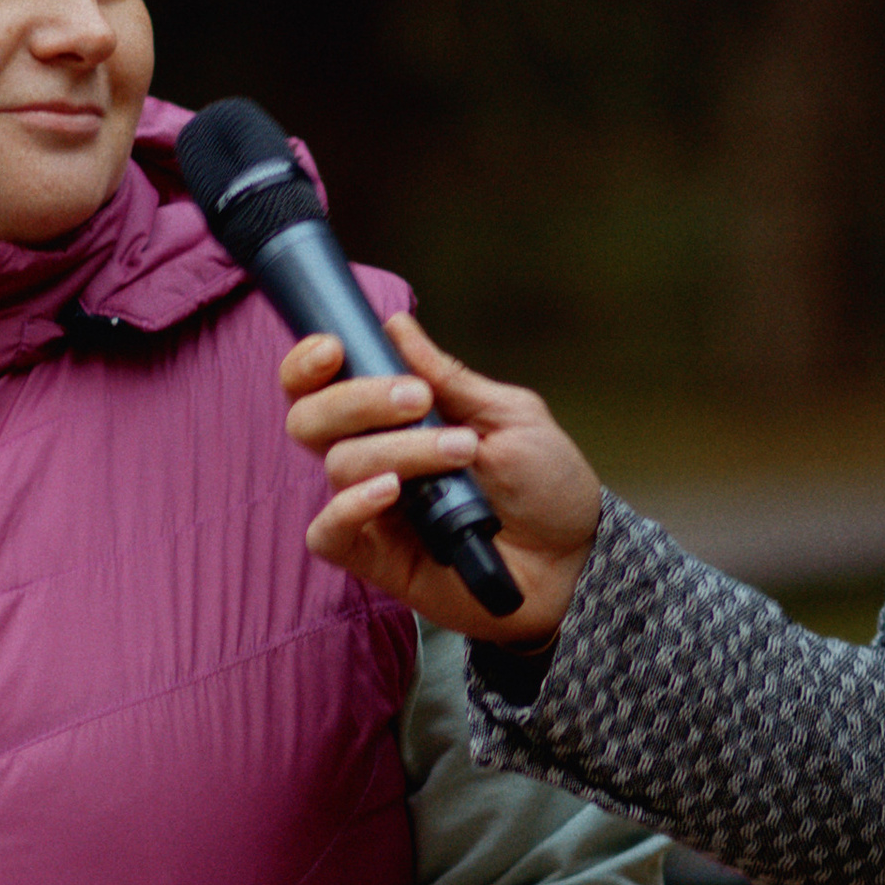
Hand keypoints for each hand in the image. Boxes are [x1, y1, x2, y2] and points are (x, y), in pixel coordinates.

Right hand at [281, 314, 601, 643]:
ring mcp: (371, 509)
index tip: (335, 348)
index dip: (308, 365)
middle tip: (419, 400)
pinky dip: (349, 506)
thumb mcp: (509, 415)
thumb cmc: (546, 488)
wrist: (575, 558)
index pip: (321, 387)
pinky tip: (391, 491)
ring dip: (399, 449)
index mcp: (395, 419)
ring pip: (339, 465)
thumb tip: (397, 327)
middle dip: (356, 400)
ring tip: (459, 452)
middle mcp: (374, 459)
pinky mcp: (376, 557)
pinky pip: (328, 532)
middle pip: (311, 420)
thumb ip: (449, 378)